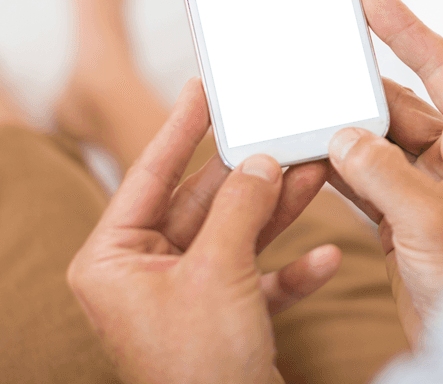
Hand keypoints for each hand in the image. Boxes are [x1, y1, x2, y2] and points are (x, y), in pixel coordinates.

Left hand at [68, 80, 341, 383]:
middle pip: (202, 203)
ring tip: (317, 173)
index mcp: (113, 261)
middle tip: (283, 134)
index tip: (201, 87)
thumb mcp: (218, 273)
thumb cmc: (200, 370)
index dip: (179, 128)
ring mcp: (184, 296)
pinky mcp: (222, 318)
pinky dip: (292, 270)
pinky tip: (330, 258)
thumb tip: (259, 160)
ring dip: (279, 210)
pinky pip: (258, 279)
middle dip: (250, 174)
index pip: (148, 176)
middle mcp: (143, 275)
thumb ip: (239, 208)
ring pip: (236, 235)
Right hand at [327, 0, 442, 343]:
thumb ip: (384, 173)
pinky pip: (365, 175)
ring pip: (377, 140)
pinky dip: (337, 166)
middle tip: (317, 55)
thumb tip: (341, 135)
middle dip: (357, 87)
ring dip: (342, 129)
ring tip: (300, 104)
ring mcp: (431, 184)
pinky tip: (306, 152)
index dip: (405, 28)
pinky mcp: (406, 212)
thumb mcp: (434, 224)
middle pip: (401, 103)